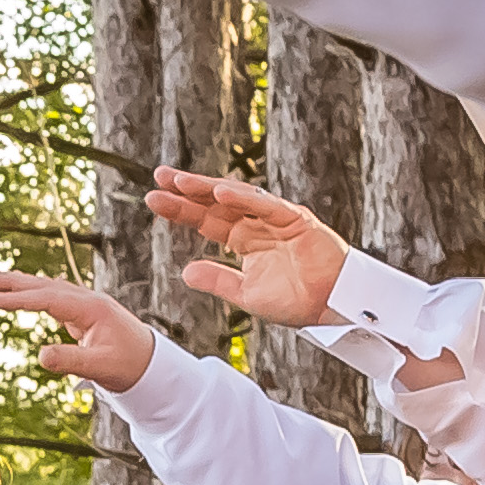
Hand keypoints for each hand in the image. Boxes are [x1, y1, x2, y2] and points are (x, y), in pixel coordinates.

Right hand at [0, 268, 155, 394]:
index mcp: (91, 309)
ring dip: (22, 284)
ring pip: (49, 288)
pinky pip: (55, 297)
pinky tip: (23, 292)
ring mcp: (87, 304)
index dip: (19, 299)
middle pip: (46, 285)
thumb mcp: (100, 367)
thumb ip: (71, 362)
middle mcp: (88, 300)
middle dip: (14, 281)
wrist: (153, 364)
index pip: (48, 299)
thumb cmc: (129, 366)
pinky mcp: (85, 313)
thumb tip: (40, 357)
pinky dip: (35, 293)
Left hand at [147, 169, 356, 330]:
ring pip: (238, 198)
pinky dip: (245, 199)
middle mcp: (258, 224)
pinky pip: (267, 206)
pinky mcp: (297, 220)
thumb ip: (218, 280)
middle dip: (188, 189)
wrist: (331, 308)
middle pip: (216, 202)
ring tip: (179, 182)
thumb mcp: (246, 294)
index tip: (153, 200)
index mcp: (245, 240)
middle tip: (158, 176)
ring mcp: (277, 219)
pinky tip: (219, 193)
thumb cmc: (296, 301)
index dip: (181, 209)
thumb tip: (185, 271)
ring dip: (208, 188)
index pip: (206, 220)